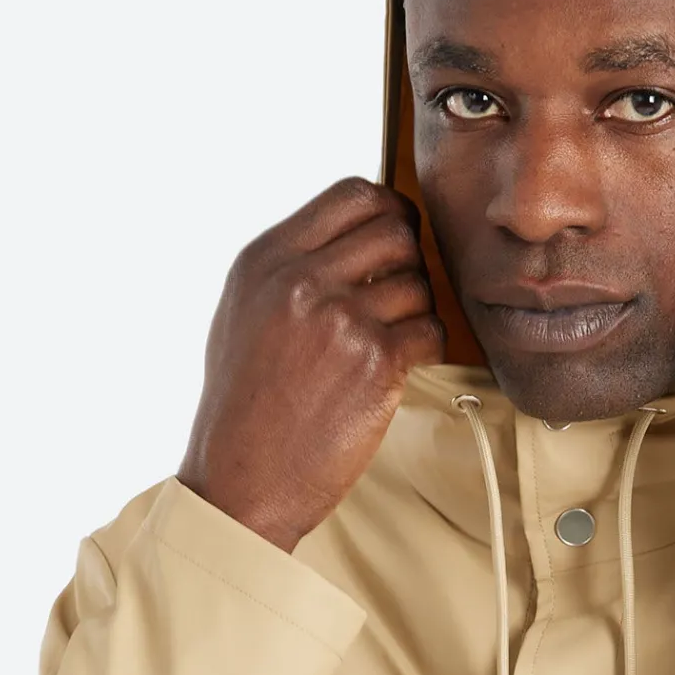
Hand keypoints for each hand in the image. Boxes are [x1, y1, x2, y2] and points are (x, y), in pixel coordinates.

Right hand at [178, 177, 444, 552]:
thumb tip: (350, 238)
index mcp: (267, 259)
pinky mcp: (376, 363)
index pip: (352, 194)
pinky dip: (428, 349)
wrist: (241, 480)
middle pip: (396, 229)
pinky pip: (433, 331)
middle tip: (401, 295)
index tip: (395, 239)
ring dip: (418, 311)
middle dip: (411, 259)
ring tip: (389, 344)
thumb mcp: (243, 313)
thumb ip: (291, 268)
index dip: (388, 211)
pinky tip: (402, 368)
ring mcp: (341, 320)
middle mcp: (302, 280)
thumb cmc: (243, 407)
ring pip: (419, 284)